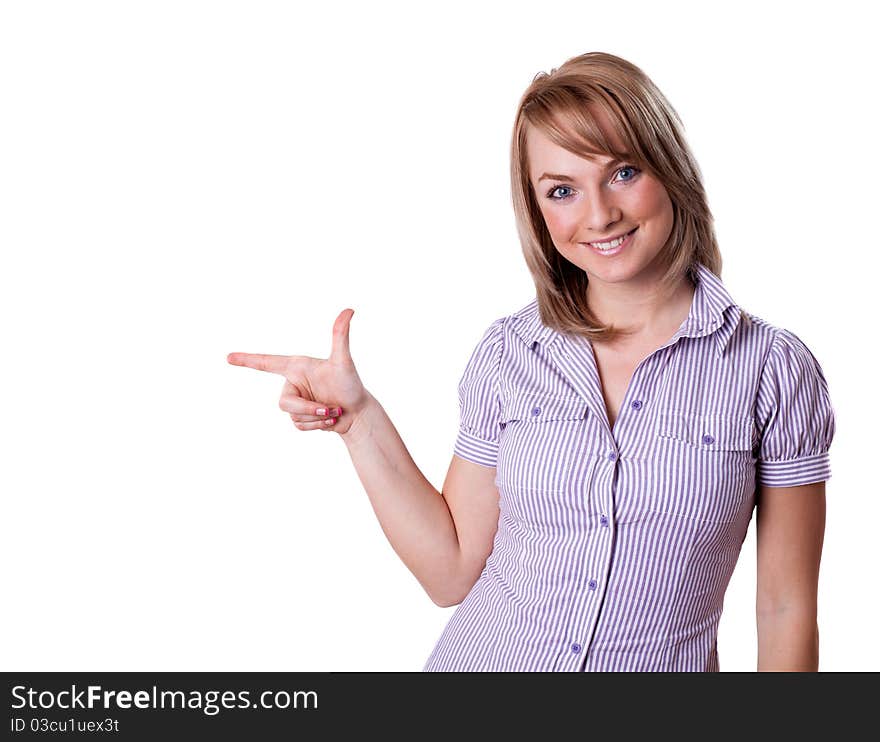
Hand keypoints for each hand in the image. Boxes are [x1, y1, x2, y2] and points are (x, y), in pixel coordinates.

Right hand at [227, 308, 369, 435]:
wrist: (358, 412)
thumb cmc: (351, 384)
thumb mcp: (344, 361)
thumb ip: (340, 336)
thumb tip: (349, 310)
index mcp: (297, 367)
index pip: (267, 362)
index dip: (247, 360)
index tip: (228, 357)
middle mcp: (293, 383)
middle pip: (285, 403)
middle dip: (308, 409)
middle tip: (330, 408)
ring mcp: (295, 401)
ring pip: (293, 417)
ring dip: (316, 418)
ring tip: (335, 411)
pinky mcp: (299, 417)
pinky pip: (299, 426)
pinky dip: (316, 426)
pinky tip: (330, 420)